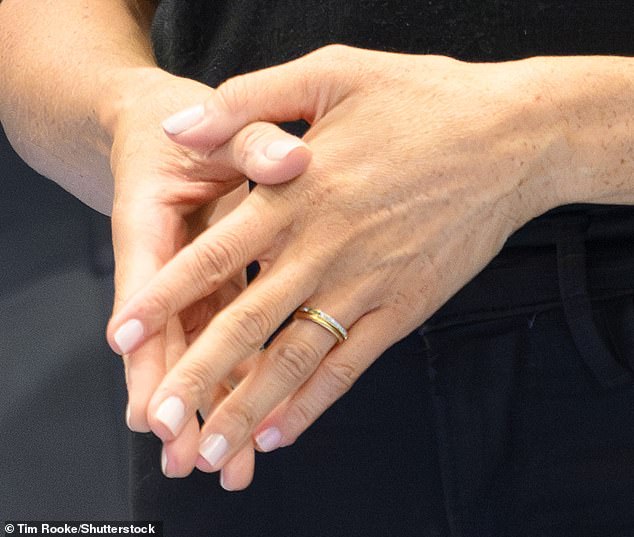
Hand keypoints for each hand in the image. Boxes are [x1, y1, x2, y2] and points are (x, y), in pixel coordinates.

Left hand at [108, 46, 559, 480]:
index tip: (122, 333)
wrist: (511, 138)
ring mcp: (368, 284)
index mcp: (298, 194)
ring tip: (212, 448)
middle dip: (197, 374)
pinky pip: (352, 362)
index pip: (214, 254)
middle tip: (158, 419)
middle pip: (247, 324)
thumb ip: (247, 101)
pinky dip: (315, 400)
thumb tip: (178, 128)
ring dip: (250, 405)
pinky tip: (284, 430)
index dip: (165, 295)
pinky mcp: (405, 307)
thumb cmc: (422, 101)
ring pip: (296, 358)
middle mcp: (325, 249)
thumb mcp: (330, 74)